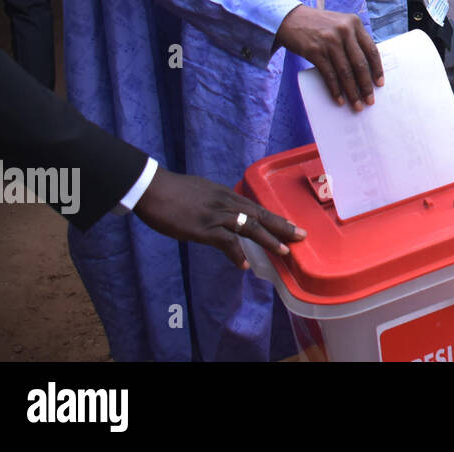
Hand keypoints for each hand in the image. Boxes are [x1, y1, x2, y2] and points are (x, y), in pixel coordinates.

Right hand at [133, 167, 305, 269]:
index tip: (291, 225)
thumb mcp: (200, 192)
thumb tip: (219, 213)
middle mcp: (226, 203)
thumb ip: (213, 203)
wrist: (151, 187)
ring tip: (284, 252)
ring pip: (250, 227)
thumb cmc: (171, 191)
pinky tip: (244, 265)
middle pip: (260, 215)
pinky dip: (237, 254)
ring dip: (268, 241)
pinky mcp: (203, 227)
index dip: (274, 217)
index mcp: (225, 194)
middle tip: (301, 236)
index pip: (256, 207)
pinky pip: (226, 241)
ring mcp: (216, 215)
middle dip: (282, 227)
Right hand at [275, 5, 382, 109]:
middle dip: (366, 86)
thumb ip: (353, 40)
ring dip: (352, 92)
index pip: (372, 50)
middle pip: (360, 64)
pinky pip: (329, 75)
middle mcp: (344, 31)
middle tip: (370, 101)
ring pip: (345, 72)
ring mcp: (329, 41)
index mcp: (354, 23)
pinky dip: (335, 90)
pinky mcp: (314, 51)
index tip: (380, 84)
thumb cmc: (319, 25)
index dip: (377, 69)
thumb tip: (366, 70)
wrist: (290, 19)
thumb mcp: (340, 24)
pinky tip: (339, 99)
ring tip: (356, 105)